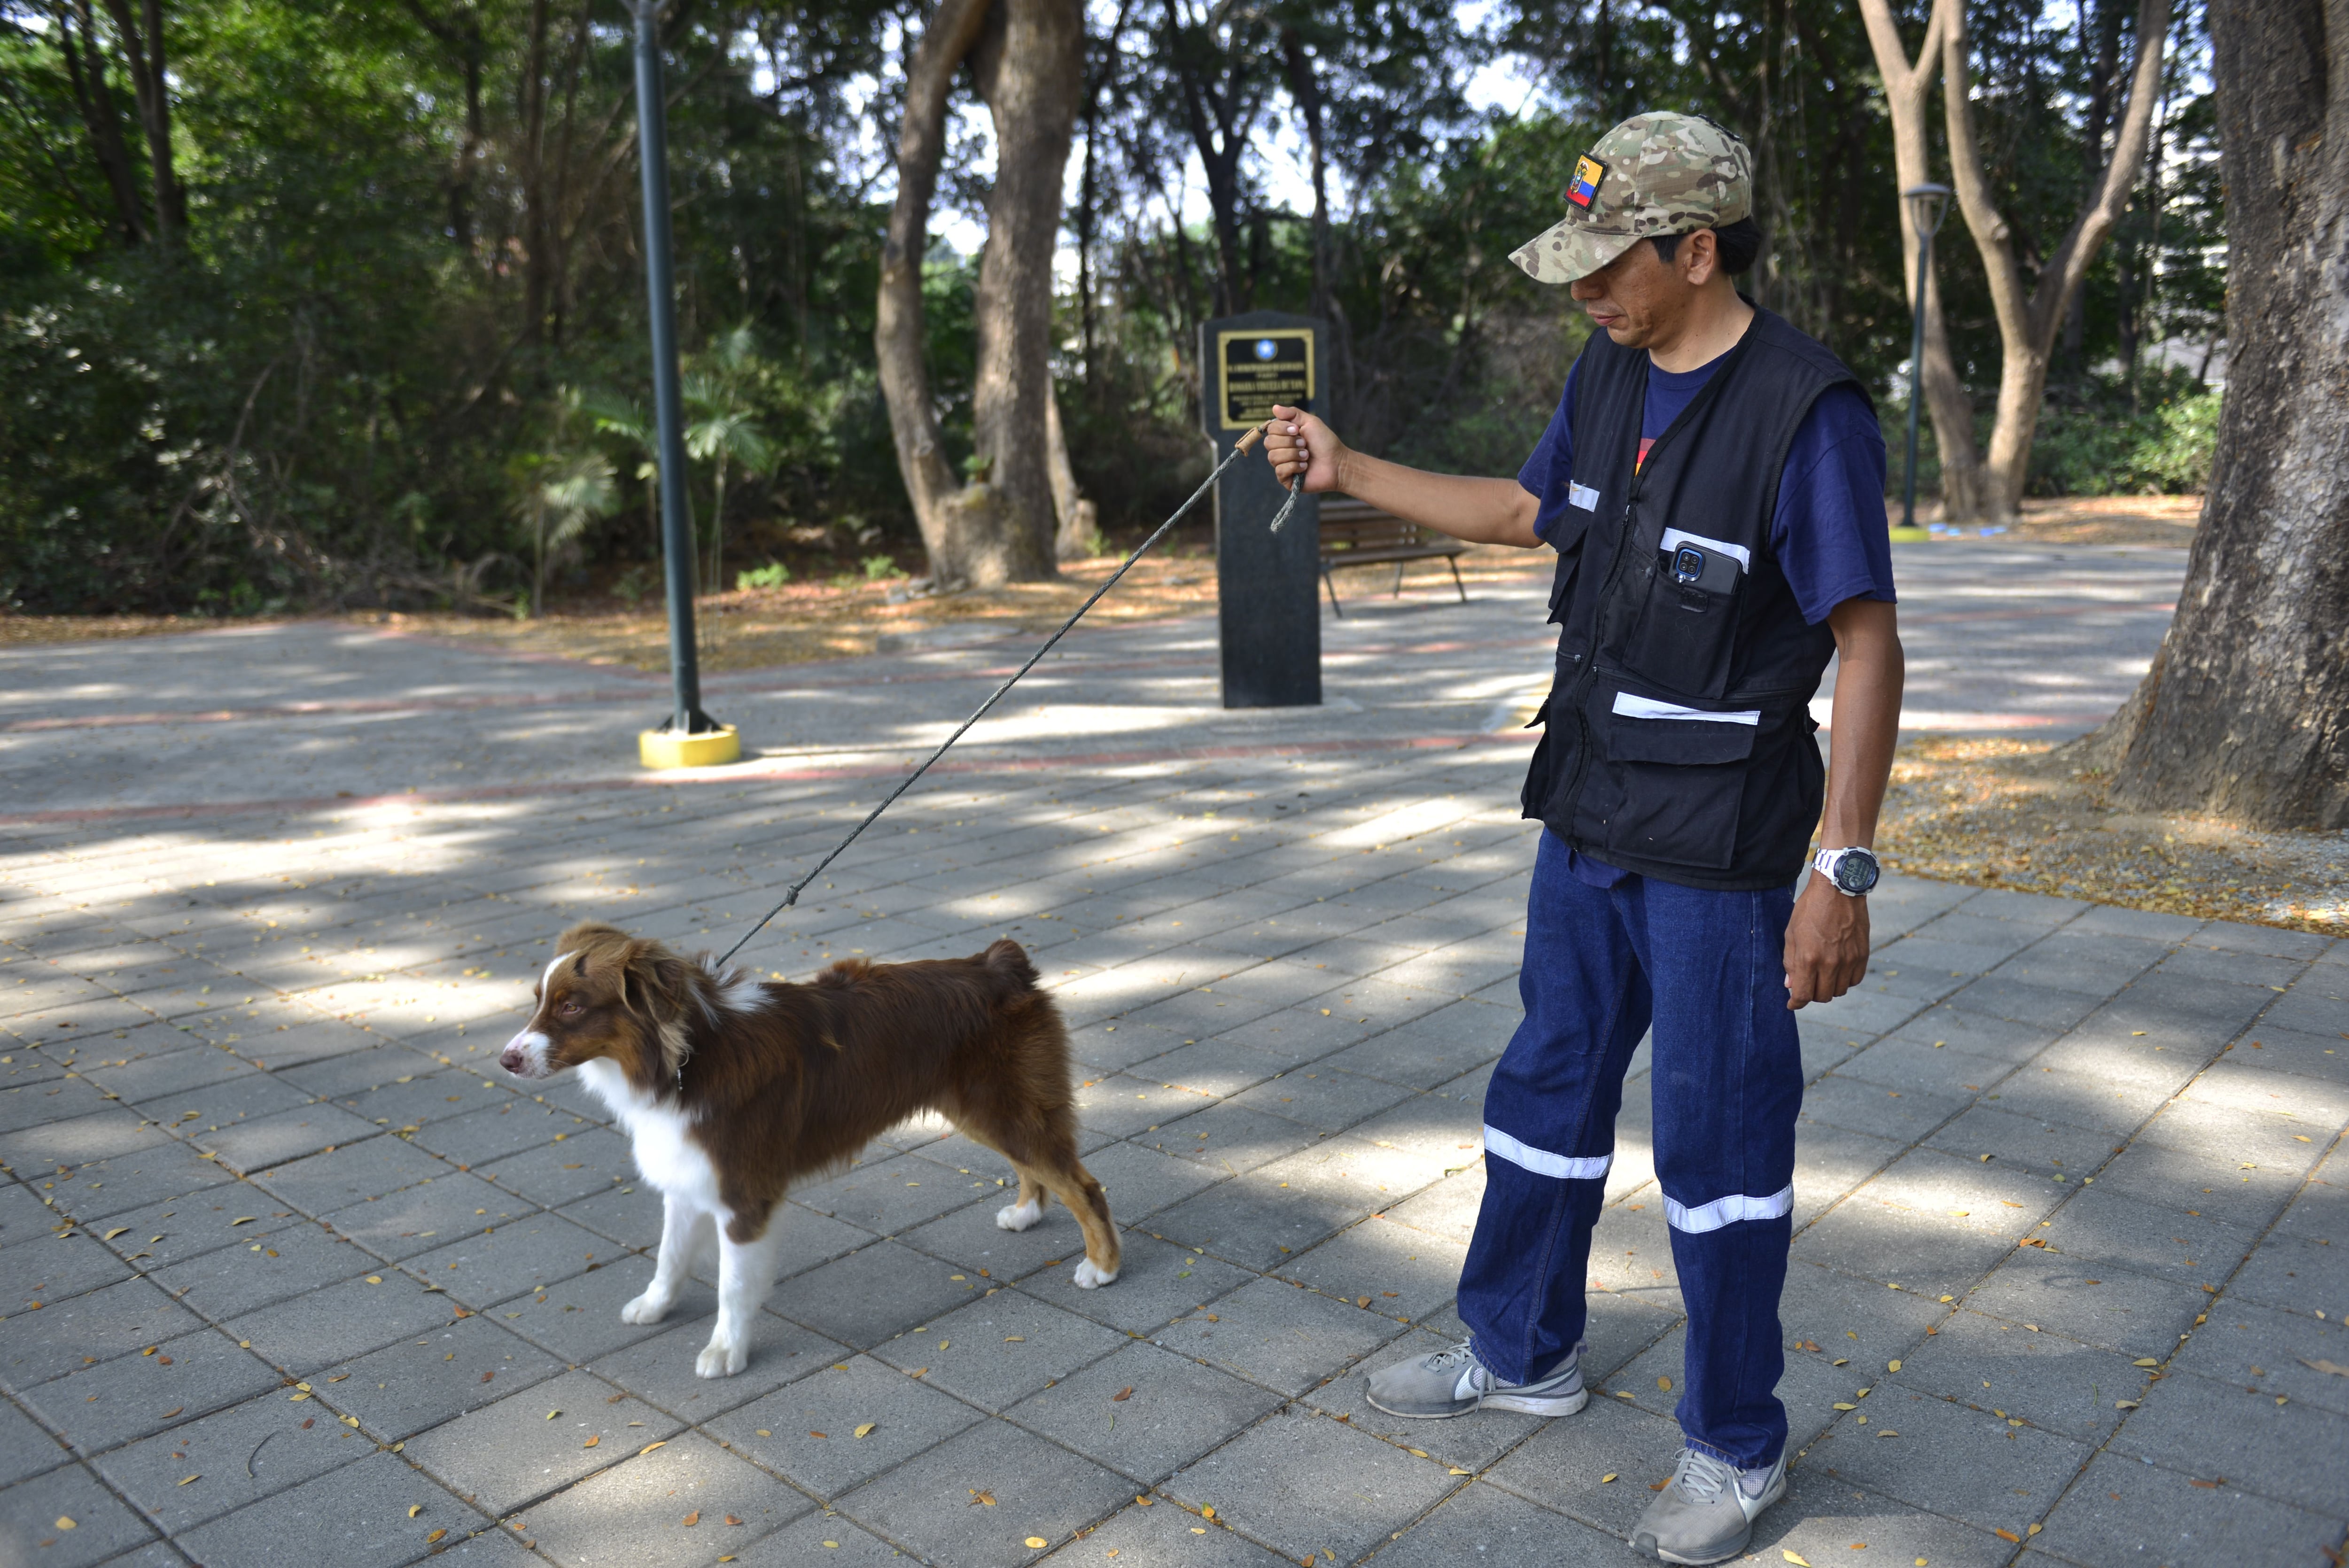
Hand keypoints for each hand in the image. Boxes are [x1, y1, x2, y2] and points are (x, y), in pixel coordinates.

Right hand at [1264, 404, 1345, 492]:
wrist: (1337, 462)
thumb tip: (1274, 407)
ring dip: (1293, 454)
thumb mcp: (1310, 422)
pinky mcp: (1286, 479)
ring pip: (1273, 457)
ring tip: (1306, 456)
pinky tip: (1305, 467)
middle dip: (1289, 442)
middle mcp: (1281, 449)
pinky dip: (1294, 466)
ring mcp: (1283, 465)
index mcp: (1285, 436)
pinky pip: (1280, 470)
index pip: (1270, 429)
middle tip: (1304, 444)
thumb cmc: (1325, 442)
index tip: (1297, 430)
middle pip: (1269, 443)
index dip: (1282, 429)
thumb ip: (1292, 413)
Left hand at [1783, 873, 1869, 1007]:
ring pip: (1840, 990)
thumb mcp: (1791, 933)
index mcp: (1809, 958)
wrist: (1839, 889)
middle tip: (1807, 984)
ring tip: (1823, 975)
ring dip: (1829, 987)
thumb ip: (1791, 962)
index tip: (1792, 1003)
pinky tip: (1838, 970)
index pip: (1803, 995)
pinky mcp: (1863, 954)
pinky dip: (1845, 980)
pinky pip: (1855, 980)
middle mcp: (1831, 963)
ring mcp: (1849, 959)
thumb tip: (1790, 985)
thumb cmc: (1810, 909)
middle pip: (1823, 996)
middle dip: (1812, 994)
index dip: (1796, 1003)